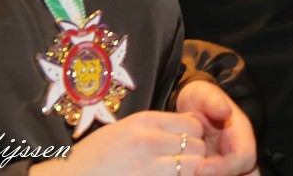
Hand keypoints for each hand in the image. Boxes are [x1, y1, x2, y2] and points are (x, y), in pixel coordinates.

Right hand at [32, 111, 203, 175]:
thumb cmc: (95, 155)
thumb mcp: (125, 130)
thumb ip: (158, 126)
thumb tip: (193, 124)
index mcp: (143, 122)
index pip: (192, 125)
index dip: (194, 137)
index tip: (186, 145)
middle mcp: (148, 141)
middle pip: (197, 146)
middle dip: (196, 156)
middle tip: (183, 162)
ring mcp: (147, 167)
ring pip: (192, 166)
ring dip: (189, 171)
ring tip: (174, 172)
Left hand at [176, 79, 258, 175]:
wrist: (189, 107)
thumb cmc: (199, 99)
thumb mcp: (204, 94)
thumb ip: (214, 101)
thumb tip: (226, 112)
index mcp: (242, 136)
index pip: (244, 158)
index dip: (225, 168)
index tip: (199, 169)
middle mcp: (236, 155)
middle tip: (192, 174)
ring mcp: (223, 165)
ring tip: (184, 173)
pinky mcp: (210, 170)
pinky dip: (193, 175)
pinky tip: (180, 172)